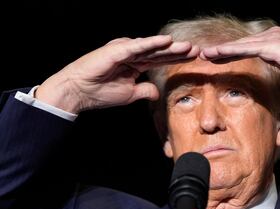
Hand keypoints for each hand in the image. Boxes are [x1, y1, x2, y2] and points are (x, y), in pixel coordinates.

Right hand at [36, 35, 198, 112]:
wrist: (79, 93)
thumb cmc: (100, 93)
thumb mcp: (130, 94)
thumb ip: (145, 91)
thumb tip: (157, 93)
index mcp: (135, 65)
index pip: (160, 60)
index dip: (176, 59)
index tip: (193, 58)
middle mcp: (131, 54)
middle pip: (160, 52)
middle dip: (178, 51)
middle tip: (197, 50)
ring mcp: (124, 50)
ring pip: (152, 48)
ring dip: (170, 47)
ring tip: (188, 46)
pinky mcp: (117, 50)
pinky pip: (138, 47)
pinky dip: (152, 44)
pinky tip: (167, 41)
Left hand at [200, 26, 279, 100]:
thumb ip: (274, 62)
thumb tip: (267, 66)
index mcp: (273, 40)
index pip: (246, 47)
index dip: (229, 53)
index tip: (214, 59)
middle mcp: (270, 36)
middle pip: (240, 44)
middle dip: (221, 51)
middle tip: (203, 55)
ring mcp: (270, 39)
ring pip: (240, 45)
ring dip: (221, 50)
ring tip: (204, 54)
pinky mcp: (271, 46)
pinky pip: (246, 49)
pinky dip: (231, 51)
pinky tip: (217, 54)